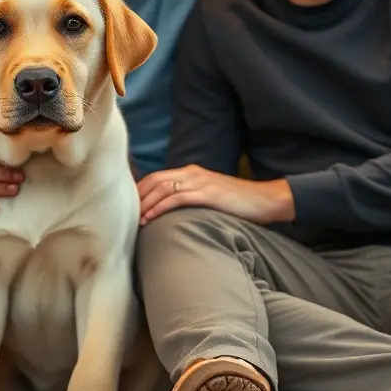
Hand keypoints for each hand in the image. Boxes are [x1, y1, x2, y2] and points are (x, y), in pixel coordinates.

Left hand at [136, 164, 293, 225]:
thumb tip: (171, 210)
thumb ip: (191, 197)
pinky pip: (176, 198)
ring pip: (162, 188)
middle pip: (155, 180)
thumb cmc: (238, 202)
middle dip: (138, 196)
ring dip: (145, 203)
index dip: (140, 190)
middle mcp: (192, 173)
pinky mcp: (207, 193)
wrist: (266, 200)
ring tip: (135, 219)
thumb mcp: (210, 195)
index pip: (157, 177)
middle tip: (125, 213)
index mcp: (191, 171)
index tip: (129, 205)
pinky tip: (150, 218)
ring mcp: (199, 182)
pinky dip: (159, 208)